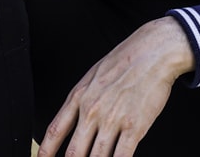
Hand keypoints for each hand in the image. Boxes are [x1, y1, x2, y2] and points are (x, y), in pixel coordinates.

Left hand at [37, 17, 193, 156]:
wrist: (153, 52)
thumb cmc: (125, 60)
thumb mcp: (93, 76)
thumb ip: (83, 99)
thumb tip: (76, 120)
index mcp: (79, 97)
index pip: (55, 130)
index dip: (46, 151)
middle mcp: (92, 111)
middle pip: (74, 152)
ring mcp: (113, 120)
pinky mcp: (134, 127)